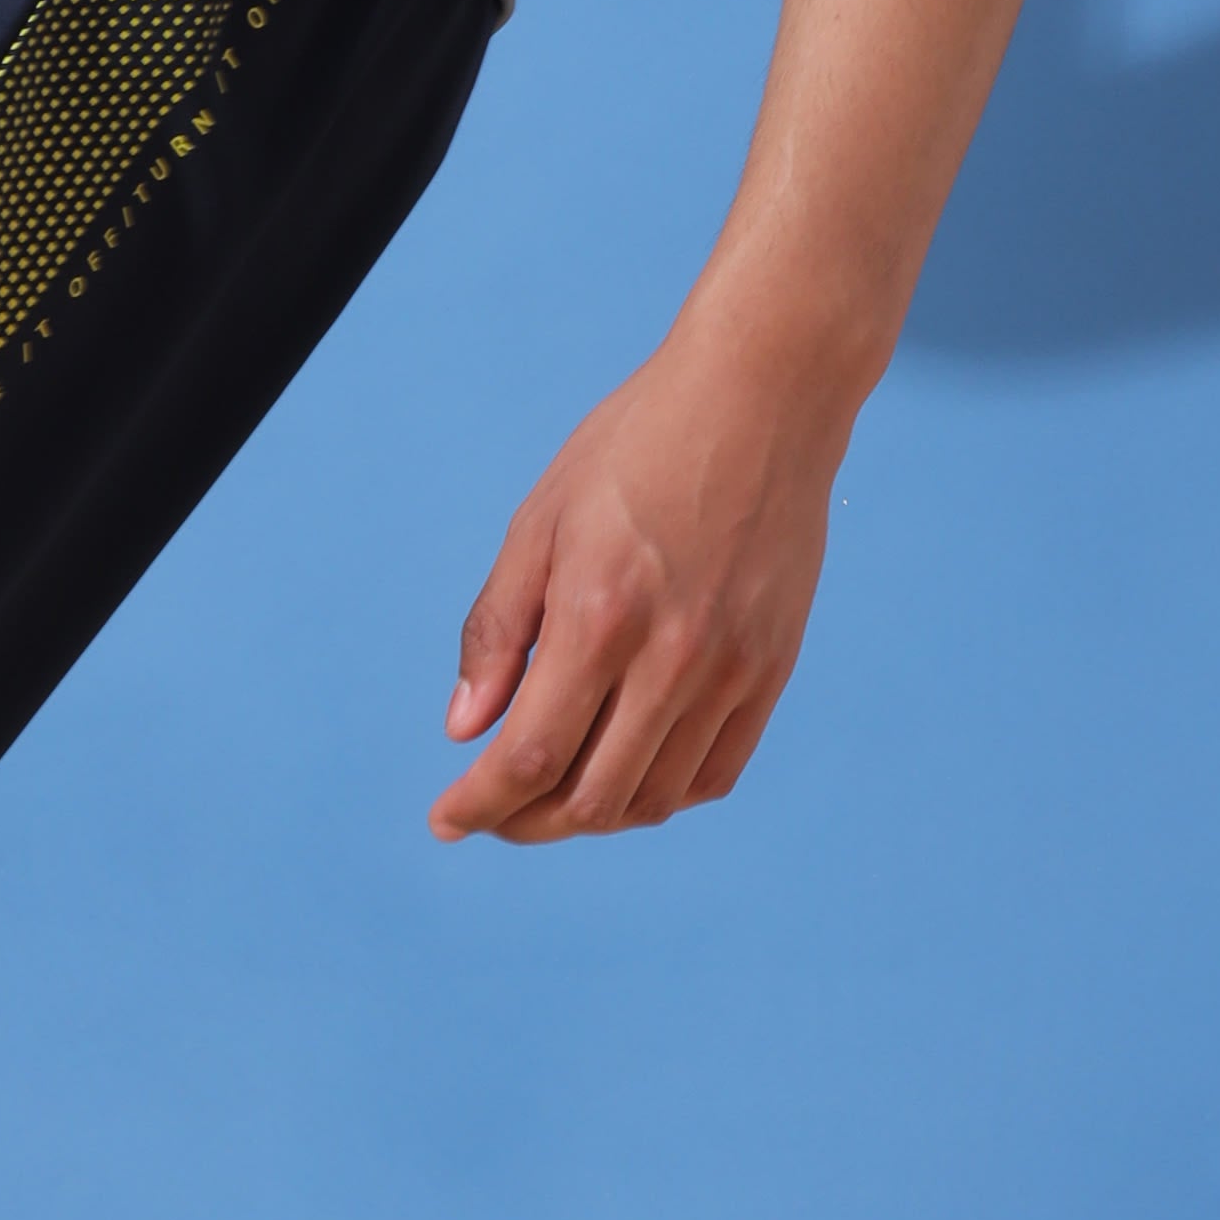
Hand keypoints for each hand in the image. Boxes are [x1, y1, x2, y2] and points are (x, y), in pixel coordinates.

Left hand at [432, 321, 848, 842]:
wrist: (761, 398)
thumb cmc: (637, 445)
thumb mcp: (540, 521)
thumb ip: (499, 631)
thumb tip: (465, 729)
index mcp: (600, 616)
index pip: (530, 756)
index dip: (480, 804)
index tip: (446, 820)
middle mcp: (673, 657)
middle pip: (592, 798)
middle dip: (526, 822)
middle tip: (492, 810)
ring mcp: (733, 669)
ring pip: (655, 798)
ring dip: (592, 815)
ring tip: (552, 794)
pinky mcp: (773, 667)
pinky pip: (716, 772)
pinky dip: (663, 795)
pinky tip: (626, 772)